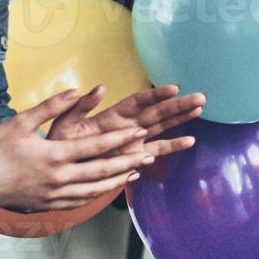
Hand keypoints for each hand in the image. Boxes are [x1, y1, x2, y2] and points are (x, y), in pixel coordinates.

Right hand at [0, 89, 154, 211]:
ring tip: (138, 170)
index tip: (140, 131)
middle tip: (149, 153)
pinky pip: (81, 200)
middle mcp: (59, 177)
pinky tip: (110, 187)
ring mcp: (55, 194)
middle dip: (129, 160)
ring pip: (95, 188)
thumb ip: (52, 106)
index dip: (120, 138)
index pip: (96, 146)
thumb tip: (78, 89)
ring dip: (119, 179)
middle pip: (102, 170)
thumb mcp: (21, 121)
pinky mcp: (49, 205)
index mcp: (54, 155)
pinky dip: (100, 193)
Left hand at [48, 84, 202, 159]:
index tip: (173, 89)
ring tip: (200, 109)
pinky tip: (189, 141)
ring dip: (180, 119)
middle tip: (200, 97)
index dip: (155, 95)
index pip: (138, 102)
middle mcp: (128, 126)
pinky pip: (157, 150)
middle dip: (178, 105)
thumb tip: (99, 88)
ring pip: (162, 127)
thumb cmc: (60, 144)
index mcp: (112, 116)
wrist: (59, 170)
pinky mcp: (135, 157)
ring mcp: (134, 141)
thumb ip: (80, 108)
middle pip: (157, 112)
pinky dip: (172, 146)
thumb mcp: (64, 124)